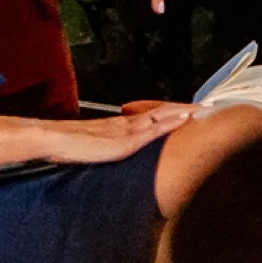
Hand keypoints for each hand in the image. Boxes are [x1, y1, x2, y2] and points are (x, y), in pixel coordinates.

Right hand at [41, 103, 195, 163]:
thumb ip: (106, 151)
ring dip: (184, 111)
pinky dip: (171, 121)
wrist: (52, 140)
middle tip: (209, 106)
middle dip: (186, 109)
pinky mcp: (125, 140)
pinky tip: (185, 117)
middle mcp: (127, 123)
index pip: (153, 116)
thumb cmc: (68, 146)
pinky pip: (153, 128)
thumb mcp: (93, 150)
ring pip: (162, 115)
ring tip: (205, 109)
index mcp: (121, 126)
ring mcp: (127, 129)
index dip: (173, 113)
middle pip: (163, 112)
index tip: (191, 111)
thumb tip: (113, 157)